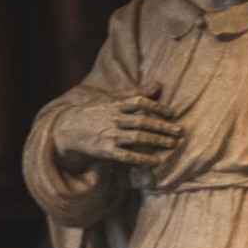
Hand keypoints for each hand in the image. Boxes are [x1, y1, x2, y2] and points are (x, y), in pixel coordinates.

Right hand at [50, 85, 183, 173]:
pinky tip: (156, 161)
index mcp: (115, 105)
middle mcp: (114, 119)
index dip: (157, 107)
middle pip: (142, 121)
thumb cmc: (95, 113)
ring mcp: (109, 135)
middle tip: (180, 131)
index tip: (172, 113)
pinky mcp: (105, 151)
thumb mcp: (113, 100)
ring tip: (173, 145)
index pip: (139, 103)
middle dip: (163, 127)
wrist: (67, 128)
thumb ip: (136, 94)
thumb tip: (158, 85)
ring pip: (137, 138)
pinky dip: (142, 159)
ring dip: (157, 142)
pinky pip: (127, 156)